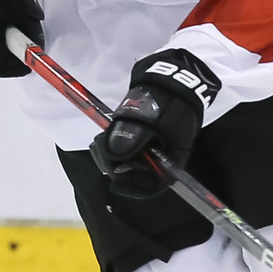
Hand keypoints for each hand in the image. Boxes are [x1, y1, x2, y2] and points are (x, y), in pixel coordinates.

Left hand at [89, 49, 220, 197]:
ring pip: (123, 165)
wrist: (172, 83)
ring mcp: (146, 152)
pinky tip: (103, 137)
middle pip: (133, 177)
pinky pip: (120, 152)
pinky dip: (109, 147)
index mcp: (170, 162)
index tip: (115, 181)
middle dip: (113, 167)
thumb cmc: (172, 105)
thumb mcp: (156, 122)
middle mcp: (158, 162)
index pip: (151, 187)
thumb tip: (115, 158)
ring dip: (108, 156)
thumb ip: (135, 139)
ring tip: (101, 140)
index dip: (132, 188)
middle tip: (100, 149)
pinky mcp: (136, 142)